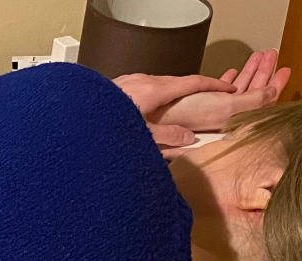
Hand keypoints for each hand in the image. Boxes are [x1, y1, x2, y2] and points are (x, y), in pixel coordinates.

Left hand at [112, 73, 236, 155]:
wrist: (74, 116)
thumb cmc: (103, 127)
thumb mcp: (141, 136)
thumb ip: (168, 137)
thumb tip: (189, 138)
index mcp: (154, 90)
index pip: (192, 83)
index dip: (213, 86)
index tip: (227, 89)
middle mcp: (142, 81)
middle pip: (177, 83)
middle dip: (195, 91)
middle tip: (209, 99)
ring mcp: (129, 81)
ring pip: (159, 86)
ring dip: (174, 97)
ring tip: (182, 111)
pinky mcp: (119, 87)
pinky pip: (145, 90)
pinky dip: (156, 99)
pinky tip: (152, 114)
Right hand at [148, 49, 291, 132]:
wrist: (159, 117)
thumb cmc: (188, 114)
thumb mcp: (227, 106)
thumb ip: (252, 100)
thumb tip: (273, 93)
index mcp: (238, 117)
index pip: (264, 99)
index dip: (276, 83)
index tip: (285, 70)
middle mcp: (230, 115)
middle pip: (254, 90)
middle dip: (264, 71)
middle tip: (273, 56)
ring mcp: (218, 109)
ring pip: (241, 86)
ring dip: (250, 69)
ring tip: (259, 56)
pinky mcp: (204, 104)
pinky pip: (223, 89)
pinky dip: (230, 78)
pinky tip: (232, 72)